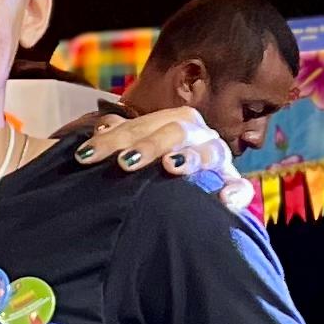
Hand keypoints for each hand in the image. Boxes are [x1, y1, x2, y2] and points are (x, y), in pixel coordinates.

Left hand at [79, 107, 251, 209]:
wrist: (192, 189)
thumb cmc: (156, 165)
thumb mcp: (138, 148)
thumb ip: (119, 137)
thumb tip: (95, 132)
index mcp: (174, 122)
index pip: (139, 126)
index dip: (111, 140)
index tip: (84, 156)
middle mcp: (198, 135)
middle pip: (173, 132)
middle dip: (148, 145)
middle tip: (125, 162)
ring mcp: (217, 158)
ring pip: (207, 152)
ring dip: (189, 158)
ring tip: (171, 167)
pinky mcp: (231, 183)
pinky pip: (239, 187)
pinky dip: (235, 192)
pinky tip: (223, 200)